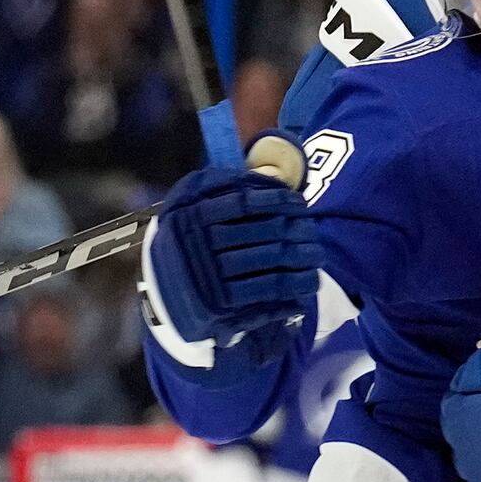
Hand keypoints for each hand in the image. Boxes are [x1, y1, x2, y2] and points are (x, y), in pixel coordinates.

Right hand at [142, 137, 318, 381]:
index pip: (245, 201)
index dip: (278, 200)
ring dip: (299, 259)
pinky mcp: (218, 304)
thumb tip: (269, 177)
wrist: (163, 294)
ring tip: (317, 257)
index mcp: (191, 211)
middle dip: (296, 232)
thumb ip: (220, 188)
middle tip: (315, 233)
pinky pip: (264, 292)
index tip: (299, 203)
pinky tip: (305, 284)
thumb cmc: (185, 244)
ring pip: (268, 261)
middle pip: (263, 232)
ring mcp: (208, 273)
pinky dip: (289, 287)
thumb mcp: (189, 207)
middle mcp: (199, 240)